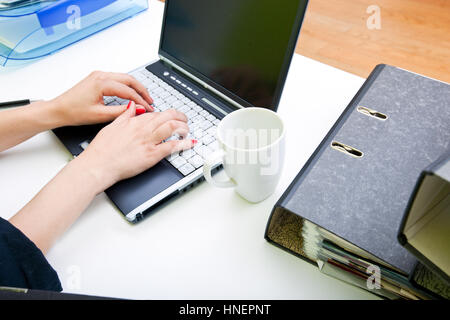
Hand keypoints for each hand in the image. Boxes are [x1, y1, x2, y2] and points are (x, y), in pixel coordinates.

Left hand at [50, 71, 153, 126]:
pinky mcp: (97, 78)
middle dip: (142, 90)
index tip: (149, 109)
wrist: (58, 109)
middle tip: (151, 101)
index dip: (141, 101)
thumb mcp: (101, 115)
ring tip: (144, 98)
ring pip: (124, 78)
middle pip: (129, 79)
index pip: (129, 91)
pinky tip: (132, 94)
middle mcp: (101, 75)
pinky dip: (127, 86)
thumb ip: (121, 111)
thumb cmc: (74, 112)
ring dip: (135, 87)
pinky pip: (117, 79)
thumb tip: (137, 109)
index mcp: (102, 83)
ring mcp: (99, 75)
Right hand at [75, 102, 196, 191]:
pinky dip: (183, 144)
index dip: (168, 114)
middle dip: (181, 117)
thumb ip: (125, 115)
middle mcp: (143, 129)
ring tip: (187, 131)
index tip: (173, 117)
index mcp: (135, 121)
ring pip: (172, 127)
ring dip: (184, 128)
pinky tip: (190, 143)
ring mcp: (148, 142)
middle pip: (169, 117)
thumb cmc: (102, 149)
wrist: (98, 165)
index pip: (157, 113)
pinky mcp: (151, 155)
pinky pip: (171, 147)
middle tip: (185, 121)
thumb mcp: (112, 126)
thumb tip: (133, 106)